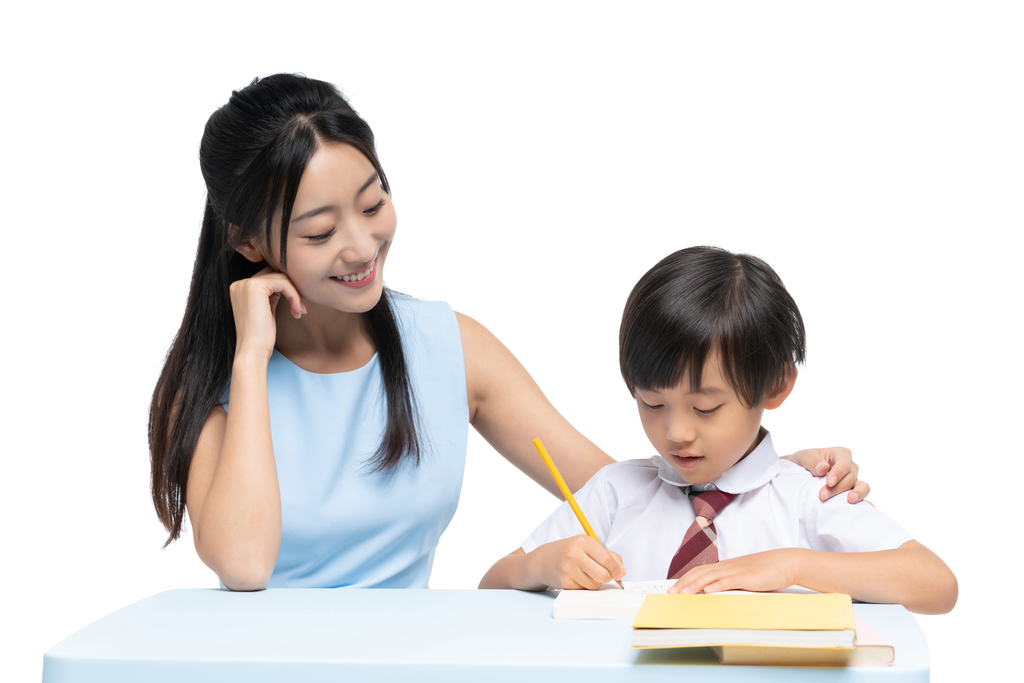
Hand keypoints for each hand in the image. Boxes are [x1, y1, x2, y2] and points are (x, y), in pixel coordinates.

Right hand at [229, 267, 305, 359]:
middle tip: (300, 308)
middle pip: (275, 275)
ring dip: (295, 294)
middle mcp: (240, 283)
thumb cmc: (261, 337)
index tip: (296, 306)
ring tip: (299, 311)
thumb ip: (271, 295)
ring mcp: (246, 284)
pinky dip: (294, 295)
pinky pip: (284, 283)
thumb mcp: (266, 310)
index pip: (269, 278)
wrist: (253, 351)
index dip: (286, 289)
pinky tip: (297, 311)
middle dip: (292, 290)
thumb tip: (287, 282)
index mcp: (240, 288)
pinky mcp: (255, 287)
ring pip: (281, 278)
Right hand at [528, 535, 625, 589]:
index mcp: (583, 542)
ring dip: (594, 583)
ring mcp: (567, 569)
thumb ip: (609, 556)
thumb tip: (621, 572)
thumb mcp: (589, 547)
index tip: (619, 574)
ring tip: (586, 574)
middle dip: (606, 578)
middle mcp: (574, 554)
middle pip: (602, 575)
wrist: (545, 560)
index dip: (616, 569)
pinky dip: (584, 587)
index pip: (606, 558)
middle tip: (602, 574)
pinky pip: (584, 590)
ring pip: (594, 585)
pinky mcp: (564, 582)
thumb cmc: (572, 552)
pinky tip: (576, 578)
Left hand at [668, 549, 798, 594]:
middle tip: (671, 592)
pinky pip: (729, 581)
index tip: (674, 587)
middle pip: (700, 573)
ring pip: (711, 576)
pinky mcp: (747, 577)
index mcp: (726, 567)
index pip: (700, 571)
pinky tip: (708, 591)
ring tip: (683, 593)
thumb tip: (717, 592)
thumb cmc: (766, 571)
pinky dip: (717, 586)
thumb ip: (731, 583)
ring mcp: (737, 571)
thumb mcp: (744, 577)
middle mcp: (728, 567)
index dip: (685, 578)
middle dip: (684, 583)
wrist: (785, 562)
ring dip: (695, 585)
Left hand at [788, 447, 868, 502]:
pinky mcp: (853, 492)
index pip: (844, 462)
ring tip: (850, 501)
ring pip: (862, 486)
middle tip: (822, 496)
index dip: (839, 472)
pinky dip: (864, 503)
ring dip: (857, 494)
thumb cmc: (805, 463)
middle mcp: (850, 467)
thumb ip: (812, 461)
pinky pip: (863, 498)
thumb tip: (823, 468)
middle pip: (850, 477)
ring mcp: (853, 480)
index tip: (829, 482)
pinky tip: (860, 510)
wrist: (800, 474)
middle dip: (837, 487)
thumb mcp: (803, 458)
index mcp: (840, 454)